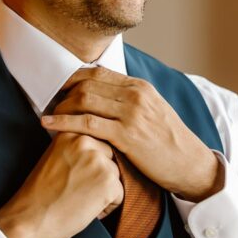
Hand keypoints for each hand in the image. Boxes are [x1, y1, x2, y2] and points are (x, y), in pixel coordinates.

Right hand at [0, 131, 123, 237]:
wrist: (29, 218)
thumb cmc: (39, 195)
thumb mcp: (53, 158)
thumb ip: (73, 150)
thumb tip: (96, 154)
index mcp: (70, 133)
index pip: (96, 144)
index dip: (89, 166)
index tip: (74, 177)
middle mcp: (85, 141)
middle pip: (109, 158)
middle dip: (100, 176)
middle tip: (78, 191)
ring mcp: (98, 160)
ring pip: (115, 176)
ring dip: (104, 191)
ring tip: (81, 200)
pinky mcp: (107, 181)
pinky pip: (120, 194)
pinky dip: (107, 206)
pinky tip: (87, 209)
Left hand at [40, 67, 223, 201]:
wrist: (190, 165)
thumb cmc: (169, 142)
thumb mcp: (152, 111)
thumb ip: (129, 101)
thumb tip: (103, 96)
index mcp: (140, 86)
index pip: (97, 72)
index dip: (72, 78)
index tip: (57, 88)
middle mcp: (135, 95)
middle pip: (87, 84)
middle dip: (62, 93)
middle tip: (48, 104)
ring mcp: (132, 114)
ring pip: (84, 100)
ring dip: (60, 108)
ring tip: (48, 117)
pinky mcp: (127, 135)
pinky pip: (88, 124)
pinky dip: (64, 123)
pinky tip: (49, 126)